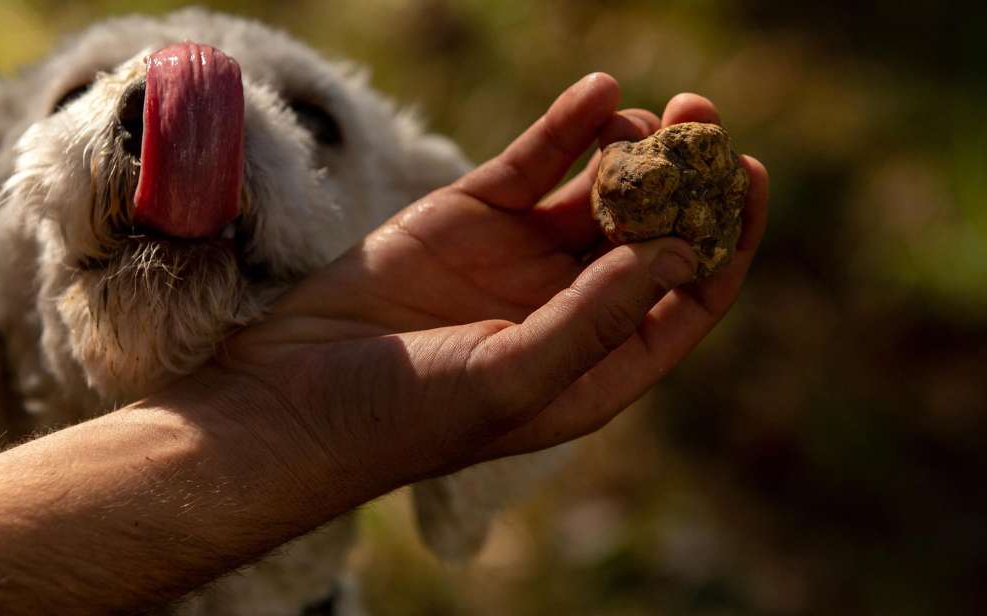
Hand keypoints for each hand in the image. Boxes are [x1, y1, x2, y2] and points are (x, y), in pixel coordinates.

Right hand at [207, 73, 768, 495]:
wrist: (291, 398)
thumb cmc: (405, 416)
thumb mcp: (512, 376)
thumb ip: (597, 316)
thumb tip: (684, 250)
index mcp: (595, 362)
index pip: (685, 297)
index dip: (724, 240)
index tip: (744, 177)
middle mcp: (567, 307)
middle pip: (651, 232)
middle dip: (683, 178)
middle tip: (702, 119)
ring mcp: (517, 259)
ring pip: (597, 190)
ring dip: (630, 147)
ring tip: (642, 115)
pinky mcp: (468, 217)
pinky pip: (531, 165)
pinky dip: (565, 127)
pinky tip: (597, 92)